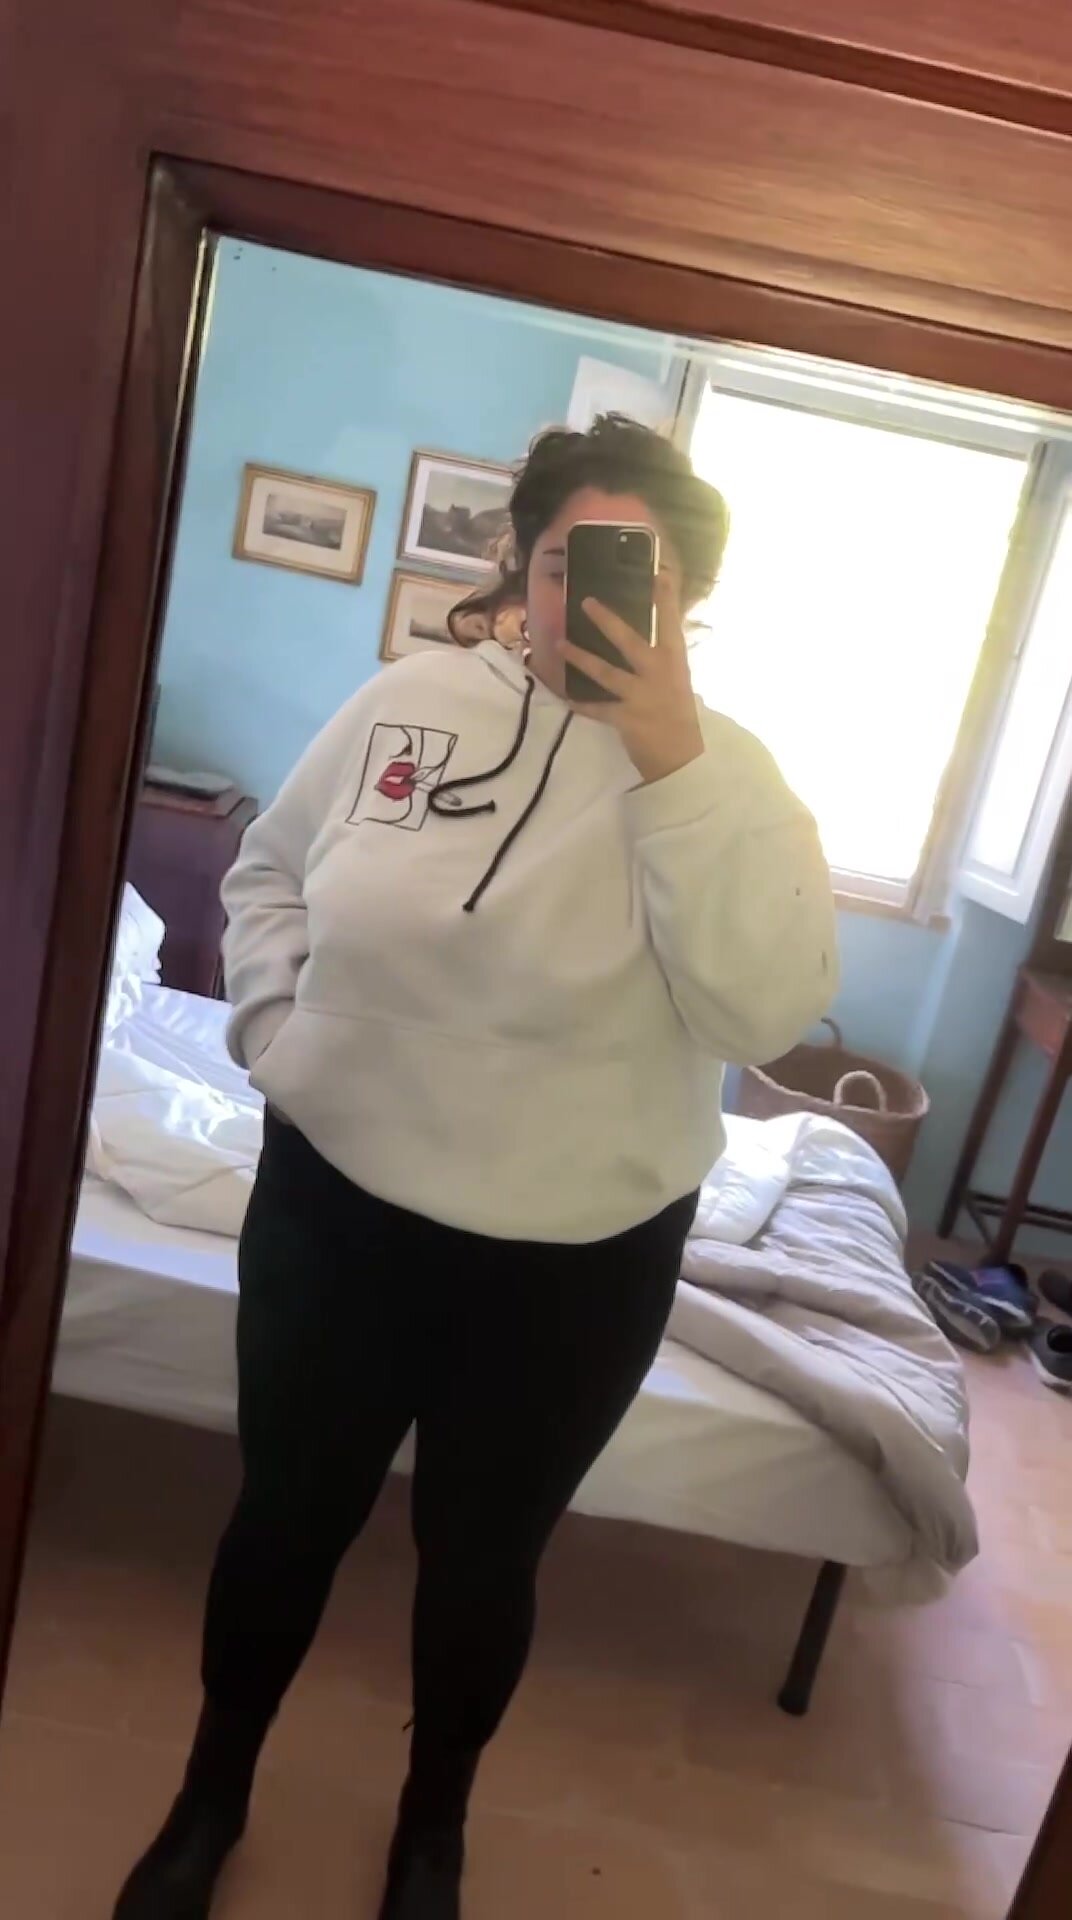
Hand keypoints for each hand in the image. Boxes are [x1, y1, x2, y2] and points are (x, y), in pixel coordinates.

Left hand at [558, 573, 704, 783]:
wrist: (680, 755)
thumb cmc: (678, 712)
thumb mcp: (676, 678)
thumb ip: (662, 657)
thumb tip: (646, 633)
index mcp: (674, 661)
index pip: (670, 624)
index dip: (665, 598)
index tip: (658, 573)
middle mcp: (657, 674)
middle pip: (629, 642)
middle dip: (607, 621)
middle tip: (586, 601)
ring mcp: (640, 696)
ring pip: (605, 672)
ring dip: (580, 657)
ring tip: (560, 643)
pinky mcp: (625, 718)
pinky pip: (596, 709)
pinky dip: (581, 703)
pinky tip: (565, 696)